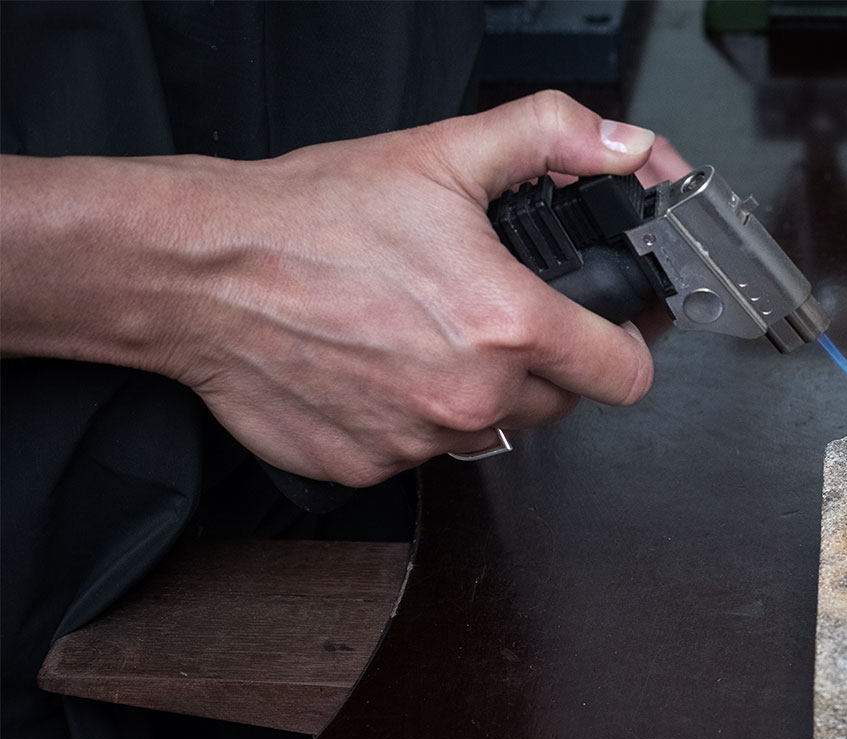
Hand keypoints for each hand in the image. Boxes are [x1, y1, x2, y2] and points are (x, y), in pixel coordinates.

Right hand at [1, 91, 661, 486]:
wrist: (199, 271)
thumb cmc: (308, 218)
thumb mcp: (442, 153)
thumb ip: (548, 139)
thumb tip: (620, 143)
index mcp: (506, 327)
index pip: (624, 376)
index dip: (626, 349)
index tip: (613, 335)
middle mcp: (470, 398)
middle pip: (560, 404)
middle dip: (544, 365)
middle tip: (494, 315)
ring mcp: (417, 442)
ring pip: (490, 431)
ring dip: (477, 394)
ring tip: (424, 334)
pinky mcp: (367, 469)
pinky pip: (421, 452)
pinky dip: (410, 417)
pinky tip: (377, 366)